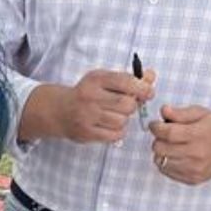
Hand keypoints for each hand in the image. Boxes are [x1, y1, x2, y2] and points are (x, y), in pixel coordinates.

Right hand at [24, 70, 154, 143]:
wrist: (59, 111)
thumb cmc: (87, 94)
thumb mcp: (105, 80)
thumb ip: (129, 79)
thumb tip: (151, 76)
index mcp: (95, 79)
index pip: (125, 81)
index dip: (142, 88)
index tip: (148, 92)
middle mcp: (90, 96)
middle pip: (127, 104)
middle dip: (132, 106)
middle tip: (126, 106)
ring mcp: (87, 116)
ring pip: (122, 121)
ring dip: (123, 120)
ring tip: (114, 116)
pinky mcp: (86, 132)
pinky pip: (116, 135)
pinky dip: (118, 132)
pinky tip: (110, 126)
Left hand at [148, 105, 210, 184]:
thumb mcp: (200, 113)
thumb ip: (180, 112)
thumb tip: (163, 110)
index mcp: (198, 135)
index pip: (167, 133)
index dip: (156, 127)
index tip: (154, 124)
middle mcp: (196, 154)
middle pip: (160, 148)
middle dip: (158, 139)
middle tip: (165, 135)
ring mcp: (194, 169)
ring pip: (160, 161)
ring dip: (161, 152)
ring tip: (171, 145)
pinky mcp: (192, 179)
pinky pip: (167, 172)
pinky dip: (166, 162)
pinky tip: (176, 156)